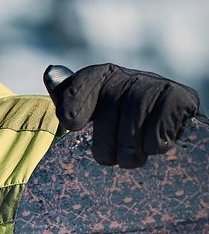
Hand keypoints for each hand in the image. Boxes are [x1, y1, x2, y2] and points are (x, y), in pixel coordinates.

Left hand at [45, 63, 202, 167]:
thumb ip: (71, 98)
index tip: (72, 124)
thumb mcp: (96, 112)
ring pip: (133, 121)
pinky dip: (154, 145)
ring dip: (129, 150)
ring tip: (130, 159)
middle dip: (105, 142)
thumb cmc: (124, 126)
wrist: (171, 128)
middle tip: (108, 159)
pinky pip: (159, 129)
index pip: (83, 82)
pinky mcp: (182, 99)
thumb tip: (50, 74)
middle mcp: (131, 76)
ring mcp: (159, 84)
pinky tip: (155, 146)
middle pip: (109, 107)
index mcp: (104, 76)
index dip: (74, 102)